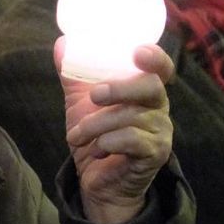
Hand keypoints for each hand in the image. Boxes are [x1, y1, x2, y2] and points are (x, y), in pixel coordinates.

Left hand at [56, 38, 174, 223]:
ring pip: (131, 117)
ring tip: (75, 136)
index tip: (136, 51)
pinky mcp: (155, 154)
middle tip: (93, 95)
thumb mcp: (81, 102)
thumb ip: (74, 74)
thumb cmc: (95, 136)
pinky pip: (132, 141)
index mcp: (144, 90)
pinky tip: (97, 150)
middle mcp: (158, 108)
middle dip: (119, 88)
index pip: (161, 68)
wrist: (95, 180)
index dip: (154, 57)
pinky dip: (108, 142)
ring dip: (95, 125)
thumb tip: (63, 42)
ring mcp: (160, 132)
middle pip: (151, 86)